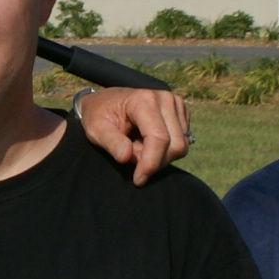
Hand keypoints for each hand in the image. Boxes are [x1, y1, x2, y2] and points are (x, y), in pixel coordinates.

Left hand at [73, 85, 191, 185]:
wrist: (106, 101)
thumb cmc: (99, 115)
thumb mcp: (96, 130)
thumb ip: (111, 143)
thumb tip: (126, 156)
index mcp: (144, 100)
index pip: (159, 138)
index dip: (151, 163)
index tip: (138, 180)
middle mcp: (165, 99)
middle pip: (175, 145)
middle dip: (155, 161)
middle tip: (132, 158)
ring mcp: (176, 104)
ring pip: (180, 146)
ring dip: (160, 156)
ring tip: (138, 147)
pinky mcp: (181, 112)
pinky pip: (182, 142)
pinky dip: (165, 150)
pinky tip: (148, 143)